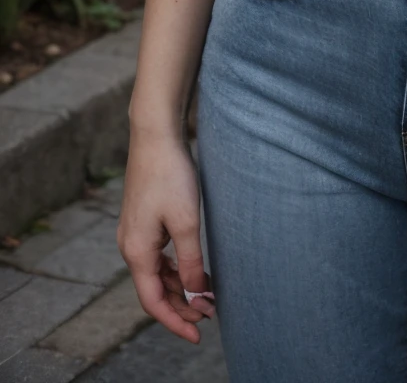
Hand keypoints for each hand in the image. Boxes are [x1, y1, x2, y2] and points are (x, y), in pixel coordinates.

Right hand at [118, 130, 214, 343]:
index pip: (153, 302)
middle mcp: (131, 246)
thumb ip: (191, 261)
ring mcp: (135, 233)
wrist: (155, 136)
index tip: (198, 335)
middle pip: (155, 290)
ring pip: (157, 273)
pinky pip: (158, 256)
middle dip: (183, 305)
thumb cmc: (171, 175)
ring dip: (181, 287)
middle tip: (212, 314)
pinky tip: (195, 268)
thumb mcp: (186, 221)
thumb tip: (197, 295)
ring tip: (209, 295)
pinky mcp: (143, 220)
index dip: (176, 321)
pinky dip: (176, 267)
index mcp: (137, 252)